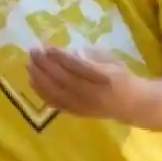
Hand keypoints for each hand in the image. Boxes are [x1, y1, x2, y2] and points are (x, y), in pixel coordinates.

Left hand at [26, 45, 142, 120]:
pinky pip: (55, 103)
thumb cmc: (121, 77)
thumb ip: (90, 55)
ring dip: (39, 77)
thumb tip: (66, 51)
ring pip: (56, 93)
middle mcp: (94, 94)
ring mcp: (84, 106)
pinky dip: (41, 92)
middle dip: (45, 65)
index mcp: (106, 78)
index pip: (80, 67)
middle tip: (33, 51)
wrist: (132, 104)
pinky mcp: (77, 113)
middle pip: (64, 80)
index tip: (47, 47)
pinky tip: (32, 80)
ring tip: (29, 63)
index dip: (62, 57)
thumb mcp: (111, 60)